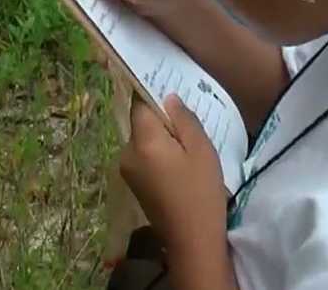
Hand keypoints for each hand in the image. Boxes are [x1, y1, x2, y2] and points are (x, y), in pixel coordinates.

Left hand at [120, 95, 227, 252]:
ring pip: (143, 139)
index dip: (152, 93)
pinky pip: (144, 156)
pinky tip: (179, 166)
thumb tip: (167, 98)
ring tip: (188, 148)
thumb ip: (183, 119)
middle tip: (189, 125)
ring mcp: (126, 169)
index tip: (168, 87)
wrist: (191, 240)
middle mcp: (126, 151)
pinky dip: (158, 154)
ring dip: (161, 138)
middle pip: (140, 122)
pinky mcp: (133, 183)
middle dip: (161, 120)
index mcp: (142, 140)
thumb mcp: (201, 150)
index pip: (139, 102)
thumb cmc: (200, 192)